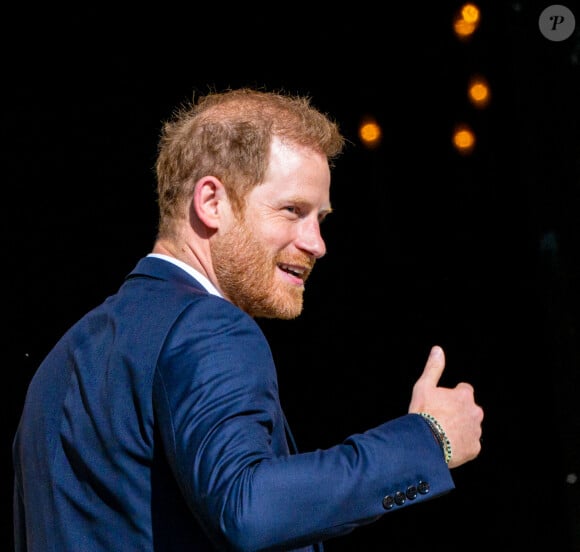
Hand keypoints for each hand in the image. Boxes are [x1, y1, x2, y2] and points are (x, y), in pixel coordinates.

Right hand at [408, 345, 483, 467]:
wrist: (425, 443)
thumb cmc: (424, 412)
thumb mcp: (424, 386)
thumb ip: (434, 368)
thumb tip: (437, 349)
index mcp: (464, 396)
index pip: (464, 390)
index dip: (452, 396)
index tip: (441, 402)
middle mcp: (475, 412)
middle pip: (469, 409)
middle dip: (459, 413)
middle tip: (440, 419)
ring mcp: (476, 431)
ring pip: (470, 427)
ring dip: (460, 428)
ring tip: (442, 434)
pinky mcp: (474, 449)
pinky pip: (469, 445)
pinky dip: (461, 445)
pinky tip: (447, 445)